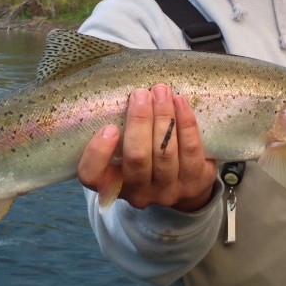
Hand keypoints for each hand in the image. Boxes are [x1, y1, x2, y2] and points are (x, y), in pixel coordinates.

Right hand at [77, 84, 217, 211]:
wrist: (183, 182)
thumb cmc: (146, 156)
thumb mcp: (124, 150)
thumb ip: (117, 130)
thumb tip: (121, 91)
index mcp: (110, 183)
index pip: (91, 176)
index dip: (98, 153)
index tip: (109, 127)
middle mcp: (137, 194)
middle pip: (136, 158)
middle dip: (139, 121)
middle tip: (141, 93)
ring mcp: (167, 191)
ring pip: (165, 153)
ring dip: (163, 117)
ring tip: (161, 91)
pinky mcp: (194, 183)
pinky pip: (191, 150)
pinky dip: (185, 123)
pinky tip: (180, 102)